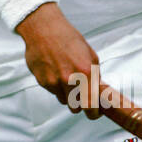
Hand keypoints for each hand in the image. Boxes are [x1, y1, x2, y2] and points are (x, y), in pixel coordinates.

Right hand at [16, 3, 104, 117]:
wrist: (44, 29)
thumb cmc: (67, 38)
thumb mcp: (90, 54)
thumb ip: (94, 75)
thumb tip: (98, 91)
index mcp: (85, 72)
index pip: (90, 105)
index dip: (93, 113)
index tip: (95, 113)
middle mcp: (69, 79)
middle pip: (75, 108)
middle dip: (79, 103)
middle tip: (80, 94)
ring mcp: (54, 82)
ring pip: (63, 100)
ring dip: (66, 94)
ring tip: (65, 76)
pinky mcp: (42, 81)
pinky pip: (52, 91)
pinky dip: (55, 85)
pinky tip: (55, 70)